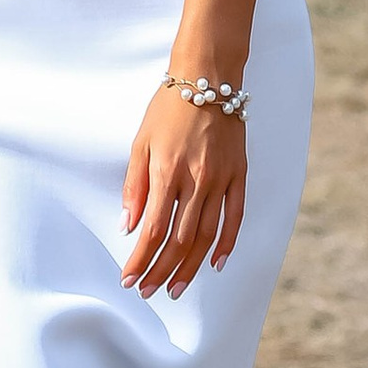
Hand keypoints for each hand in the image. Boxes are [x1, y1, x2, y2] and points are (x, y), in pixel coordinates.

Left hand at [122, 78, 247, 299]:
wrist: (208, 76)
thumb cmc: (168, 108)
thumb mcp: (141, 142)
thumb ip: (134, 187)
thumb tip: (129, 227)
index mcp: (167, 171)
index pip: (152, 229)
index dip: (140, 259)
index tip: (128, 278)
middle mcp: (197, 179)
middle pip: (179, 240)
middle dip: (161, 271)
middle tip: (148, 291)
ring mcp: (221, 179)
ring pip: (206, 236)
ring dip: (189, 267)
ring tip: (175, 288)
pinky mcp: (239, 175)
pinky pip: (235, 216)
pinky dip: (227, 244)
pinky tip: (215, 264)